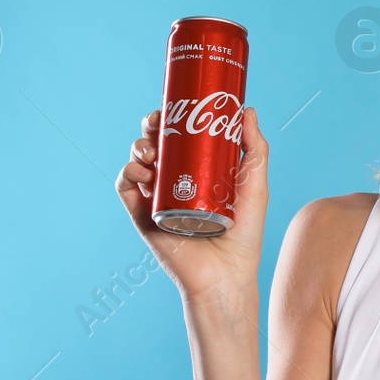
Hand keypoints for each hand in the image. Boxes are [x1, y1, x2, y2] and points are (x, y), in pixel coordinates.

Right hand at [115, 105, 269, 306]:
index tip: (176, 105)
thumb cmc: (244, 234)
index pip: (179, 136)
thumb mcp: (254, 185)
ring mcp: (156, 197)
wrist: (226, 274)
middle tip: (158, 122)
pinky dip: (128, 173)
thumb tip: (246, 110)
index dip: (172, 117)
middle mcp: (173, 181)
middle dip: (151, 126)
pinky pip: (125, 188)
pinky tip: (143, 171)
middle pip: (154, 143)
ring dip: (139, 147)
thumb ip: (254, 149)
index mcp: (196, 170)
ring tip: (153, 151)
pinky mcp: (143, 215)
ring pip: (137, 161)